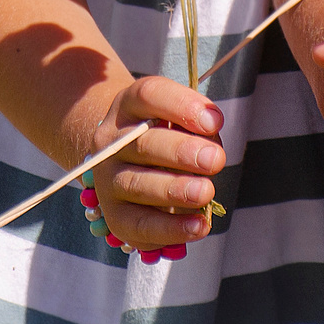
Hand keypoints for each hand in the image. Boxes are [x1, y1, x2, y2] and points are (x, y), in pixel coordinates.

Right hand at [86, 76, 223, 251]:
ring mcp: (108, 180)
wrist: (125, 164)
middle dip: (181, 152)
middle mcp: (111, 142)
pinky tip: (199, 225)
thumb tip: (212, 126)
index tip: (214, 121)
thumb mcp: (179, 119)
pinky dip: (172, 228)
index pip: (149, 95)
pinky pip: (141, 225)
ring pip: (138, 185)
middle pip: (143, 143)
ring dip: (175, 189)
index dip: (181, 106)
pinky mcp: (115, 216)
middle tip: (215, 160)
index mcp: (129, 106)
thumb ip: (199, 122)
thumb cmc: (165, 136)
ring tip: (205, 192)